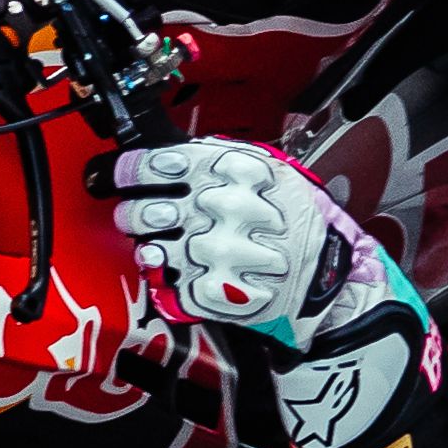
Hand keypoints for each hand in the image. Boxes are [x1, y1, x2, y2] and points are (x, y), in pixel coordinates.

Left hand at [110, 139, 424, 363]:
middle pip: (140, 209)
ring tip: (163, 247)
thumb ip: (222, 161)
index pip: (152, 164)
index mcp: (230, 172)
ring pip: (147, 249)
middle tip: (139, 216)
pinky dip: (167, 282)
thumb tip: (175, 154)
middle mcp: (215, 210)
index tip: (116, 175)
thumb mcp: (274, 172)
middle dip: (133, 214)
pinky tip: (181, 275)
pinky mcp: (208, 294)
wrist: (330, 285)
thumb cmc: (305, 226)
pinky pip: (165, 287)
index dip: (124, 170)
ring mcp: (209, 255)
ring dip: (148, 248)